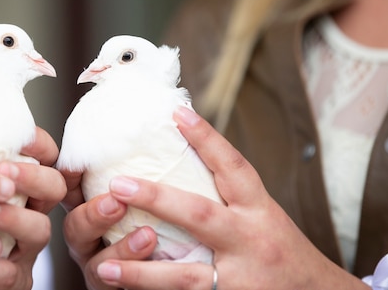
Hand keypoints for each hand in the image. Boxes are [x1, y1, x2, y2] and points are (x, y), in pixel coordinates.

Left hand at [0, 127, 65, 289]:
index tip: (24, 136)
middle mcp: (30, 211)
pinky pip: (11, 275)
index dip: (42, 145)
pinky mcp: (13, 280)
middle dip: (34, 177)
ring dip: (13, 217)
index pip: (45, 156)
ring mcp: (24, 247)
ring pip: (39, 230)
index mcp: (20, 184)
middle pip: (54, 188)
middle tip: (4, 169)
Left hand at [63, 107, 369, 289]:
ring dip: (141, 272)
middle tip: (117, 184)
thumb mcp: (265, 216)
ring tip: (103, 265)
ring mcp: (240, 279)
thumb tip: (192, 156)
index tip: (177, 113)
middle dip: (156, 199)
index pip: (233, 167)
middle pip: (200, 215)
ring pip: (185, 276)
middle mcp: (250, 240)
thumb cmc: (284, 251)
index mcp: (260, 210)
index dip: (206, 138)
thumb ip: (231, 196)